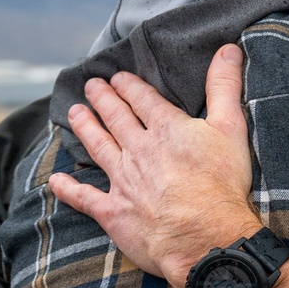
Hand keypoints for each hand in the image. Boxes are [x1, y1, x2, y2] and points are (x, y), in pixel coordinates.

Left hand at [51, 45, 288, 287]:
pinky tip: (57, 180)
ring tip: (74, 113)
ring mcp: (123, 181)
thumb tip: (228, 48)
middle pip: (116, 118)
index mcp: (166, 129)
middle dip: (102, 99)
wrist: (205, 238)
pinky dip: (69, 189)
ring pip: (98, 147)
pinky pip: (85, 198)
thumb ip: (225, 87)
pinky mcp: (114, 212)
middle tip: (90, 86)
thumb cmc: (222, 185)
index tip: (116, 76)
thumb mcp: (231, 129)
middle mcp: (139, 150)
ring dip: (85, 128)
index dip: (128, 86)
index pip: (142, 99)